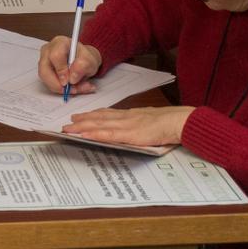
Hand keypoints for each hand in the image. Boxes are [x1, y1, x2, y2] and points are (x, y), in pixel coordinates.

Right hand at [38, 36, 101, 94]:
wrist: (83, 61)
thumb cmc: (85, 58)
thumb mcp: (91, 60)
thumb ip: (83, 66)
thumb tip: (72, 77)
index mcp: (60, 43)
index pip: (55, 56)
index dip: (61, 70)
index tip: (69, 81)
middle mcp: (48, 51)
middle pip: (44, 69)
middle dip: (58, 84)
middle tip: (71, 89)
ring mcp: (44, 61)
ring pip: (45, 79)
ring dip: (61, 88)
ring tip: (76, 89)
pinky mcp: (44, 72)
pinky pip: (48, 83)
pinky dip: (60, 89)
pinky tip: (72, 88)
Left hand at [60, 106, 194, 146]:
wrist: (179, 121)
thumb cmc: (170, 122)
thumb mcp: (152, 121)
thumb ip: (141, 124)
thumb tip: (136, 129)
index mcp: (131, 115)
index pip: (108, 113)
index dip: (92, 115)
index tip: (81, 116)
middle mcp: (125, 118)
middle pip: (99, 118)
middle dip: (82, 120)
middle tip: (68, 123)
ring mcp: (126, 125)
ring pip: (99, 125)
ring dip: (82, 127)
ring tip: (69, 129)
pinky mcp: (129, 134)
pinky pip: (107, 134)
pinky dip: (94, 134)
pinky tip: (84, 135)